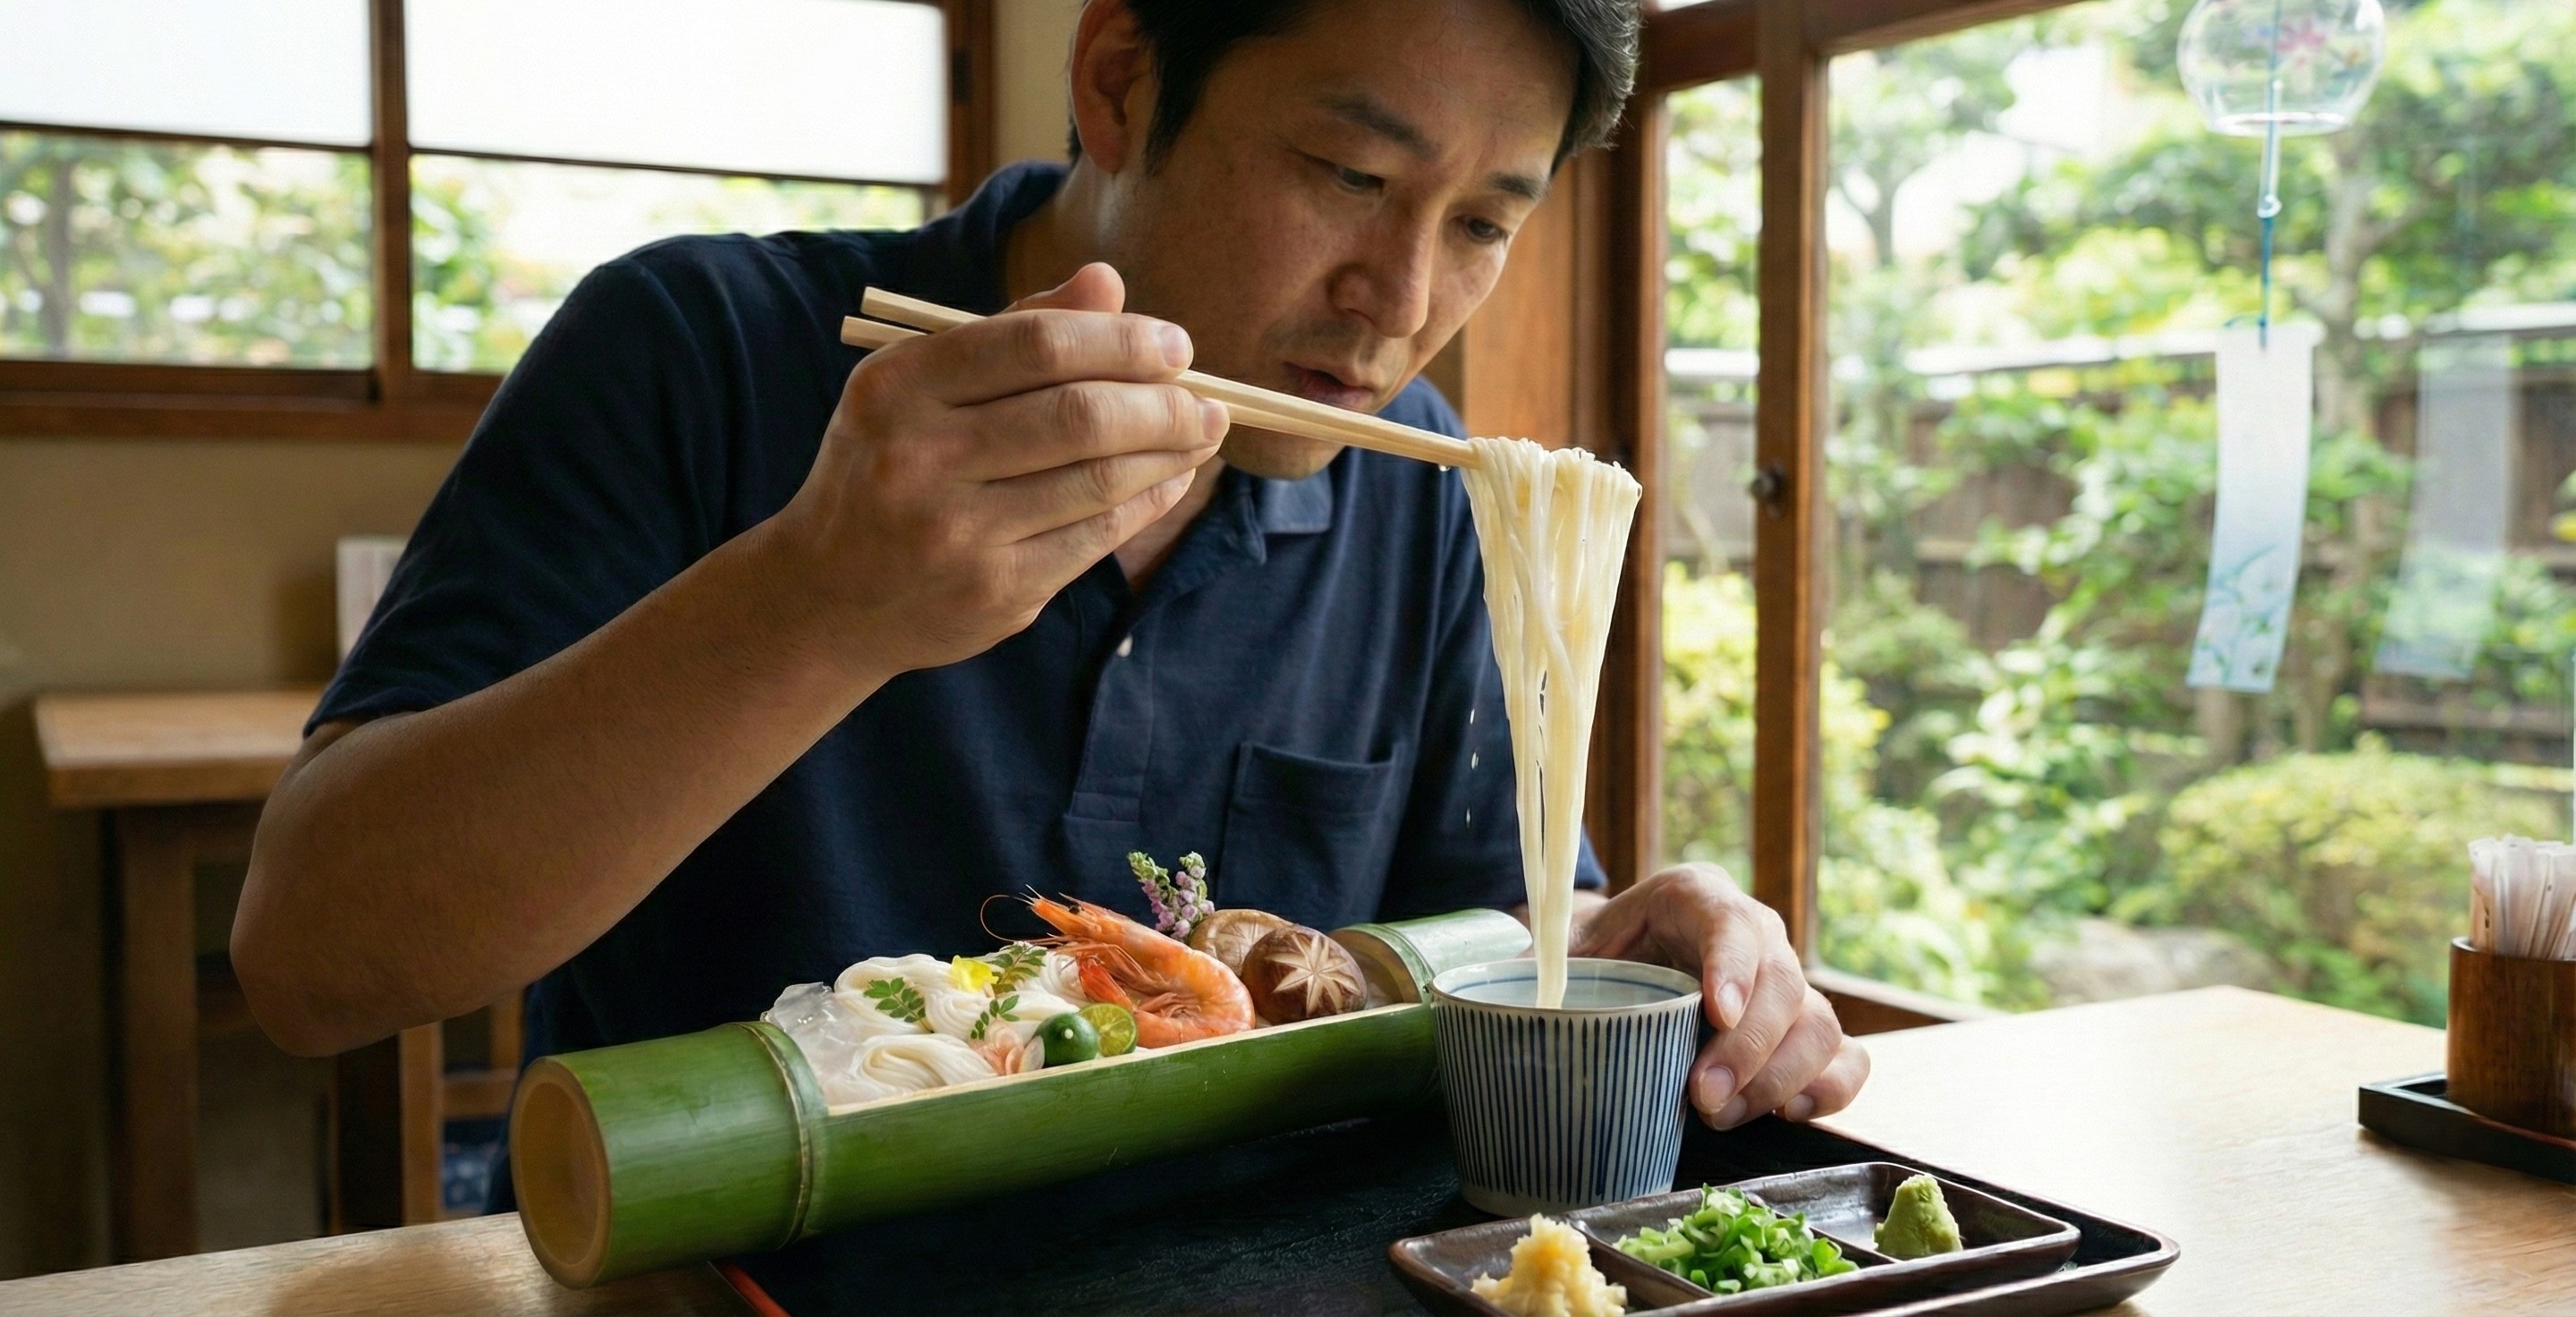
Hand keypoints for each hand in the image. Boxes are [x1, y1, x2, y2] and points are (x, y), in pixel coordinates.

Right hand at [769, 262, 1227, 674]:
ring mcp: (956, 534)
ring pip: (1098, 480)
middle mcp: (920, 459)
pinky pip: (1095, 537)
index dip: (1122, 341)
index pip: (1035, 346)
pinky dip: (1149, 501)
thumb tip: (1108, 283)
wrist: (828, 596)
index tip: (1176, 345)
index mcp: (897, 387)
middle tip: (1207, 398)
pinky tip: (1172, 479)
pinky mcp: (993, 593)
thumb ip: (1015, 330)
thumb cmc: (890, 465)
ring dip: (1169, 453)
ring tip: (1203, 433)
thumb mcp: (922, 385)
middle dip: (1163, 403)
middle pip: (1078, 416)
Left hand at [1573, 863, 1869, 1128]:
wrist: (1615, 963)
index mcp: (1693, 897)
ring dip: (1777, 1080)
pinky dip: (1829, 1088)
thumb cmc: (1588, 958)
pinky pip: (1846, 1056)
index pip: (1730, 921)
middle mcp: (1754, 932)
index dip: (1731, 966)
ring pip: (1819, 1025)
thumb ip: (1544, 972)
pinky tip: (1787, 1112)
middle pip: (1783, 983)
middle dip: (1747, 1049)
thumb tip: (1519, 1014)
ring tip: (1718, 1114)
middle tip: (1701, 1099)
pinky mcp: (1804, 1028)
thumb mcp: (1562, 951)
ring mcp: (1787, 981)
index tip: (1715, 1012)